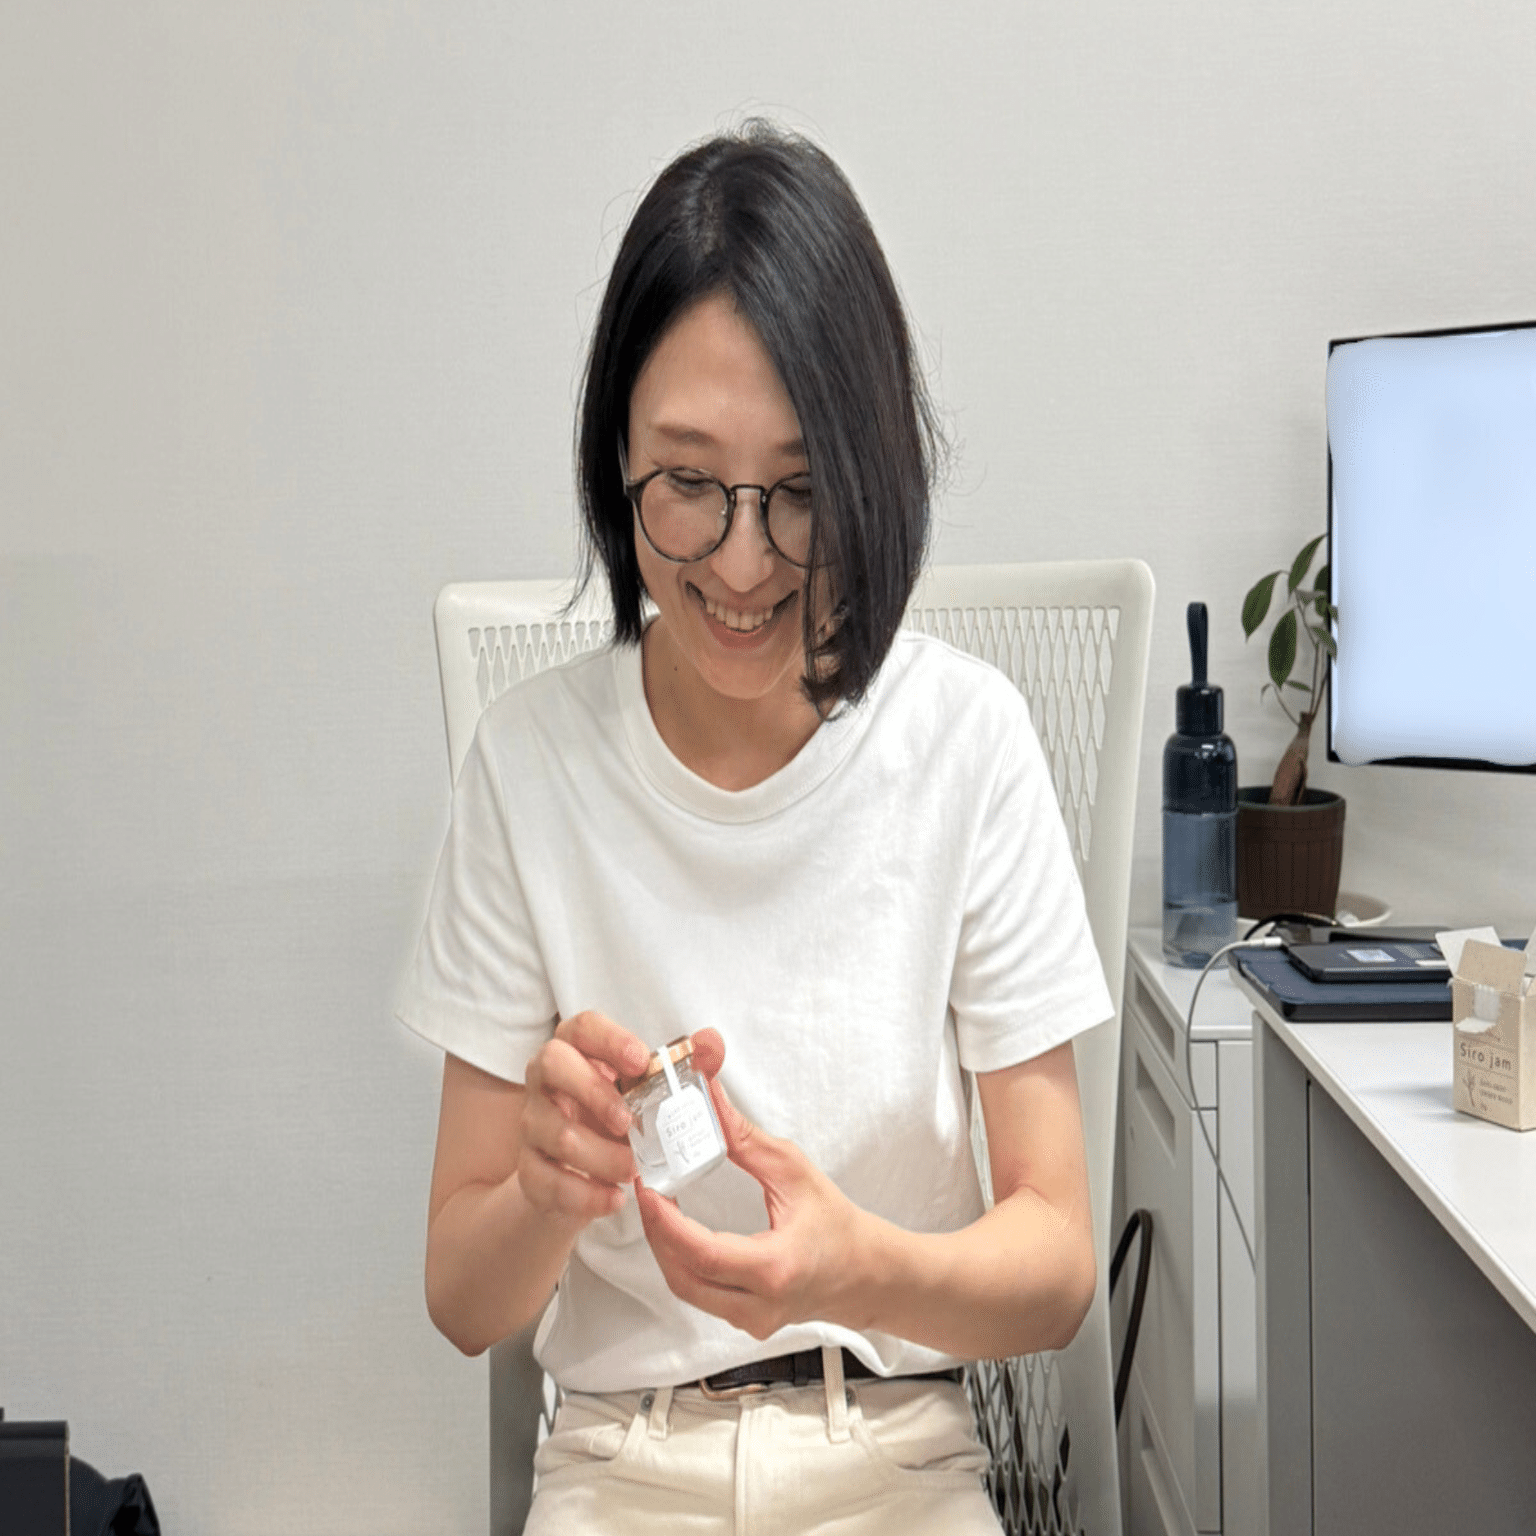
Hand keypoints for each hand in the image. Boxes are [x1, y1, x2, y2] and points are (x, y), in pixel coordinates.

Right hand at [520, 1017, 724, 1225]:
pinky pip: (546, 1181)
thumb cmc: (618, 1119)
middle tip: (630, 1122)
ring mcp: (533, 1124)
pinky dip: (585, 1196)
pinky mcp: (530, 1170)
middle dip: (594, 1091)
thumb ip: (685, 1064)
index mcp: (577, 1050)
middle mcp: (547, 1080)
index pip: (582, 1026)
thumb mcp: (649, 1092)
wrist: (581, 1177)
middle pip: (551, 1062)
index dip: (610, 1039)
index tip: (642, 1061)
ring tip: (634, 1169)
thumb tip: (712, 1042)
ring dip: (601, 1155)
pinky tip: (614, 1199)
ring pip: (555, 1132)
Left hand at [636, 1075, 870, 1339]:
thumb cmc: (838, 1225)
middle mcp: (760, 1305)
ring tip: (658, 1208)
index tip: (649, 1188)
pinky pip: (700, 1295)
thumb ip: (745, 1139)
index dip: (665, 1221)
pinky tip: (678, 1232)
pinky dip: (682, 1262)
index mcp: (776, 1268)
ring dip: (665, 1249)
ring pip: (686, 1290)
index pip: (702, 1252)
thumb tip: (710, 1103)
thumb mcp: (795, 1172)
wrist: (867, 1273)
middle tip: (646, 1192)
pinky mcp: (745, 1322)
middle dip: (655, 1233)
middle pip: (683, 1277)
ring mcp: (751, 1320)